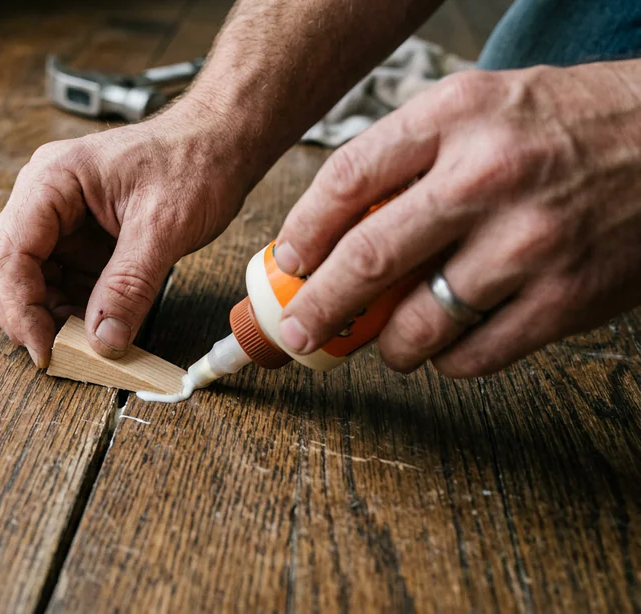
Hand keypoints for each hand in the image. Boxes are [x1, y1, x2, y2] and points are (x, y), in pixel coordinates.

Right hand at [0, 103, 255, 366]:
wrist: (220, 142)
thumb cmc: (194, 161)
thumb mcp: (164, 226)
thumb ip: (130, 285)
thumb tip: (104, 341)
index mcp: (52, 180)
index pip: (9, 255)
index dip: (20, 309)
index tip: (45, 350)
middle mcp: (42, 196)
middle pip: (1, 269)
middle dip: (25, 314)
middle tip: (58, 353)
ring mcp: (55, 217)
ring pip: (25, 280)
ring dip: (48, 315)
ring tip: (87, 341)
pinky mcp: (75, 236)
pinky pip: (56, 281)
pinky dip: (70, 308)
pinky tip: (98, 322)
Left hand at [273, 59, 640, 377]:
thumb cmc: (566, 123)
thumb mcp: (479, 108)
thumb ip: (410, 159)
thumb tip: (335, 233)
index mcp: (455, 117)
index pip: (346, 179)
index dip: (302, 232)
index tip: (289, 263)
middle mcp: (488, 176)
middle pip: (368, 259)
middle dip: (319, 308)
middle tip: (297, 331)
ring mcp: (530, 240)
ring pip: (419, 324)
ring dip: (390, 345)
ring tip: (390, 341)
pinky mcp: (567, 297)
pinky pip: (476, 356)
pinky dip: (448, 360)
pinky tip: (450, 343)